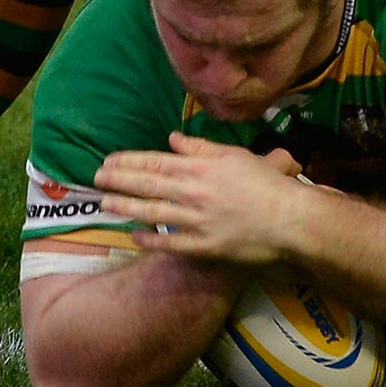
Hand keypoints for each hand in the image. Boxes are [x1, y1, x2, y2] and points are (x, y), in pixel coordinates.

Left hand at [95, 133, 306, 266]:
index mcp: (202, 168)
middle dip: (119, 181)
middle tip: (95, 179)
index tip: (109, 161)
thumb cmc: (266, 184)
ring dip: (126, 207)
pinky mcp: (203, 247)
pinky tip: (134, 235)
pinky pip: (170, 243)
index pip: (157, 162)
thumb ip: (201, 148)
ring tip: (105, 203)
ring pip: (153, 213)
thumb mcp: (235, 156)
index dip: (130, 161)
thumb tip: (172, 139)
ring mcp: (197, 221)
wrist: (289, 220)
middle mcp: (194, 192)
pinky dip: (150, 238)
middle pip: (148, 185)